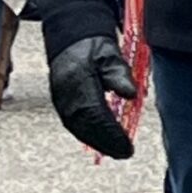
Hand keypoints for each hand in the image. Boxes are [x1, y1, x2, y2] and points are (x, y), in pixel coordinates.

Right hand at [47, 34, 136, 158]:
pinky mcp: (61, 103)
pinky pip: (74, 125)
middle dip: (106, 143)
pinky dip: (89, 136)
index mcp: (78, 82)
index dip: (111, 132)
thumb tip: (130, 94)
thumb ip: (119, 74)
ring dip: (98, 143)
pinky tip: (102, 142)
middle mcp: (66, 95)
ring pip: (79, 129)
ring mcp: (61, 101)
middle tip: (125, 153)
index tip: (127, 144)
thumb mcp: (110, 54)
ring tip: (117, 151)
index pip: (95, 114)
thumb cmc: (93, 46)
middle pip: (86, 127)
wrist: (70, 38)